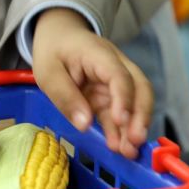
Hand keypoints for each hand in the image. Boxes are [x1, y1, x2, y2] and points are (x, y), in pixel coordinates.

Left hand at [32, 8, 151, 158]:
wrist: (59, 36)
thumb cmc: (53, 51)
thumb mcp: (48, 73)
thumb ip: (65, 96)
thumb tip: (84, 124)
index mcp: (99, 54)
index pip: (119, 75)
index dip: (123, 98)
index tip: (120, 121)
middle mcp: (116, 67)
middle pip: (139, 89)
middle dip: (140, 116)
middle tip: (134, 142)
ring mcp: (116, 82)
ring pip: (134, 103)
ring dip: (133, 128)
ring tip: (128, 152)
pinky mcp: (111, 95)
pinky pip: (120, 112)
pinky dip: (121, 130)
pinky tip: (118, 146)